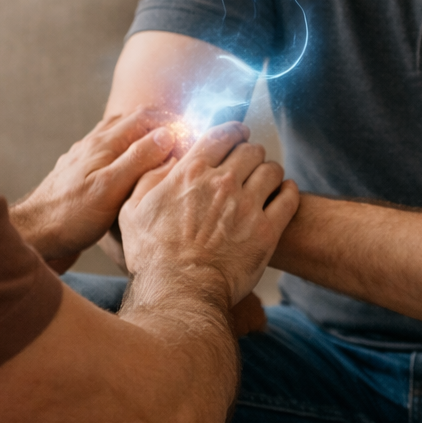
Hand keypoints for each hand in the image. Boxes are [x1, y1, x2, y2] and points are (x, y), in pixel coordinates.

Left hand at [10, 107, 177, 266]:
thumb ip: (138, 158)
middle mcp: (93, 145)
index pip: (144, 117)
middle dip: (158, 126)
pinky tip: (131, 174)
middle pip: (131, 122)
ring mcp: (84, 160)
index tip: (192, 135)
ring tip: (162, 153)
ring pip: (118, 138)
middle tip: (183, 141)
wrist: (34, 236)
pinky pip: (108, 156)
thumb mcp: (110, 188)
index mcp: (104, 143)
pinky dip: (126, 156)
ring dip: (141, 139)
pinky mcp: (79, 176)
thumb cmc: (71, 215)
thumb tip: (167, 133)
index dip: (171, 122)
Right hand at [119, 121, 299, 310]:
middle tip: (250, 161)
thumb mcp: (132, 210)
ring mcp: (248, 206)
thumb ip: (149, 178)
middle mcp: (222, 183)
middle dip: (251, 152)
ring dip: (270, 171)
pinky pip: (288, 199)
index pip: (221, 135)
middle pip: (250, 150)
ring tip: (267, 179)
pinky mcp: (267, 231)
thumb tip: (167, 161)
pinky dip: (288, 192)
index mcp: (190, 173)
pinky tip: (284, 194)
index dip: (233, 130)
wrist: (180, 292)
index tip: (239, 133)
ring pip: (272, 170)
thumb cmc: (152, 255)